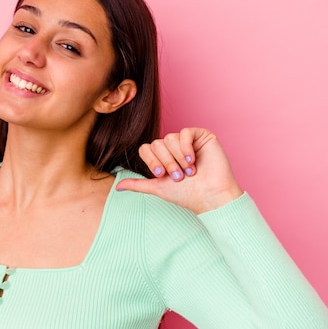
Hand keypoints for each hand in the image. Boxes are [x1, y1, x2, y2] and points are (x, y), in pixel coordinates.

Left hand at [115, 128, 242, 213]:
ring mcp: (187, 141)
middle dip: (166, 162)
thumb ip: (138, 184)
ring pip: (170, 138)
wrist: (210, 196)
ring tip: (189, 171)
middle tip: (179, 176)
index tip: (161, 174)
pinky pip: (185, 132)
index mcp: (162, 157)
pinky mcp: (202, 136)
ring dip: (177, 158)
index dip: (151, 161)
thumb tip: (117, 187)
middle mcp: (173, 147)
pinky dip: (186, 147)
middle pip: (157, 143)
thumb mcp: (157, 188)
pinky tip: (193, 159)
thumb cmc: (186, 194)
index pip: (146, 148)